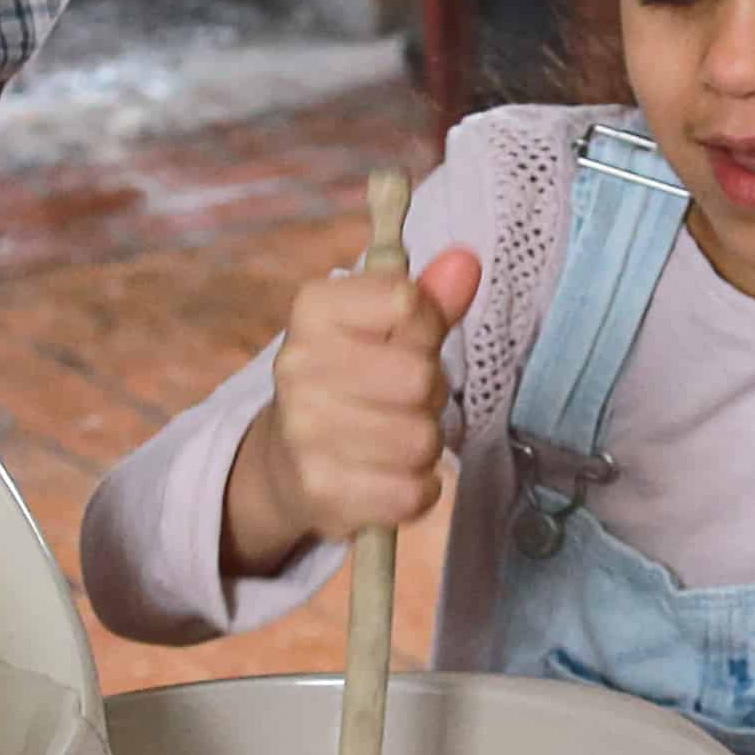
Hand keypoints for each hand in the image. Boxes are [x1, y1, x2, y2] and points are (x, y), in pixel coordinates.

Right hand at [217, 245, 486, 580]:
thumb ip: (429, 298)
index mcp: (314, 310)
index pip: (406, 302)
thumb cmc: (352, 380)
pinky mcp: (321, 490)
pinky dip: (417, 489)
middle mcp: (297, 366)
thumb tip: (467, 262)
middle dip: (429, 393)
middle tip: (406, 400)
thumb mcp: (384, 328)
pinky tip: (393, 476)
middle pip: (419, 377)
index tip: (407, 341)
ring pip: (421, 439)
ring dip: (425, 444)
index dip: (427, 326)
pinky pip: (412, 493)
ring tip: (398, 438)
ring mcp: (305, 432)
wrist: (287, 459)